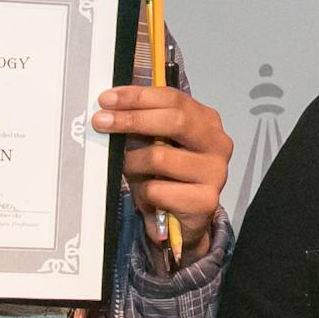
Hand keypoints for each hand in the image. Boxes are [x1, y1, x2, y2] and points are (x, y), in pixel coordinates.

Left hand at [96, 85, 233, 262]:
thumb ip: (144, 125)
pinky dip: (143, 192)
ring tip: (127, 170)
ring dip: (133, 164)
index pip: (173, 98)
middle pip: (175, 120)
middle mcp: (217, 143)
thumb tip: (109, 110)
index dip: (138, 97)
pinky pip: (158, 189)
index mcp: (207, 122)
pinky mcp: (206, 200)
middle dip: (133, 119)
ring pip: (160, 157)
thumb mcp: (157, 144)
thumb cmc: (168, 177)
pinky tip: (147, 195)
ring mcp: (216, 172)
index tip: (107, 99)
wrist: (185, 220)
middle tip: (101, 121)